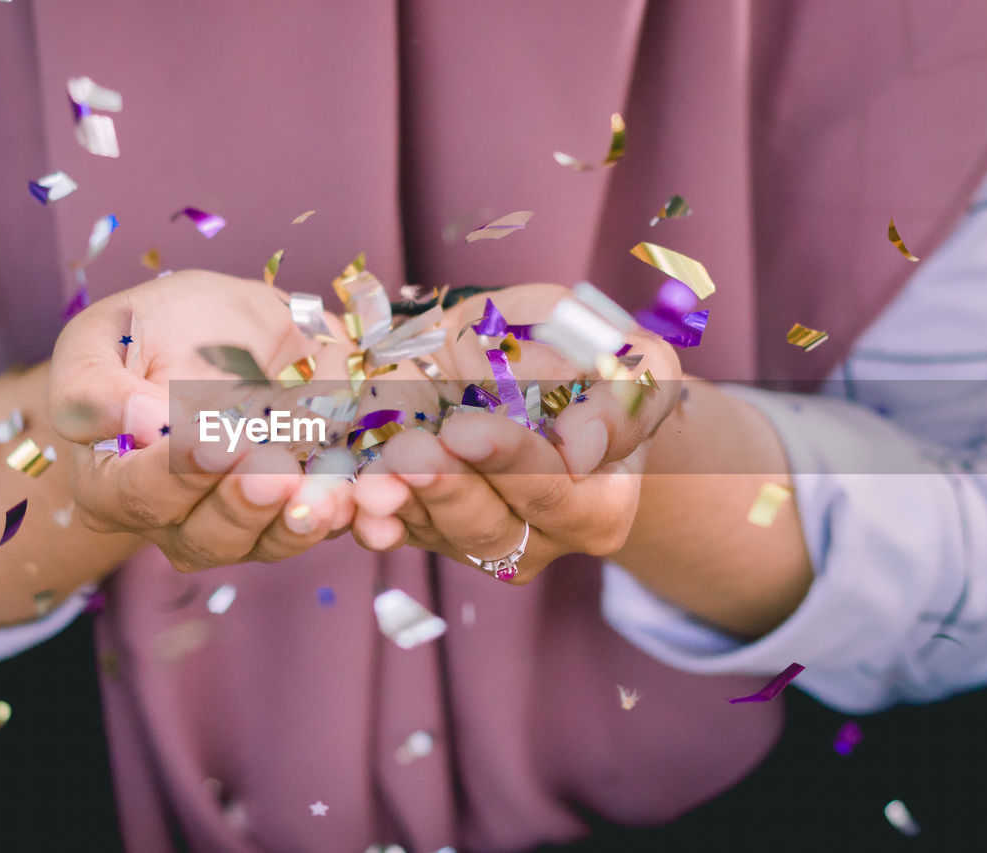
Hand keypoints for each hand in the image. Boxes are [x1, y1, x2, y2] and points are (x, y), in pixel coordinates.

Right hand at [48, 270, 353, 570]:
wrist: (225, 323)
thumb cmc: (148, 330)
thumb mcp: (102, 338)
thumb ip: (95, 388)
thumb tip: (141, 424)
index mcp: (110, 482)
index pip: (137, 494)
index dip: (176, 473)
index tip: (213, 442)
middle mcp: (171, 518)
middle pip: (203, 536)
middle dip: (242, 503)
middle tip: (273, 470)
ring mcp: (236, 522)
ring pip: (264, 541)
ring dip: (296, 519)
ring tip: (323, 492)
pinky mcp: (292, 510)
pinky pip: (316, 523)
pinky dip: (340, 509)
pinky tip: (355, 490)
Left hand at [352, 286, 681, 581]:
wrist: (545, 379)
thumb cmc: (597, 366)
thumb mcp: (634, 367)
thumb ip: (618, 403)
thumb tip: (581, 448)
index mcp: (597, 505)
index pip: (552, 490)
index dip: (509, 461)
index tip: (466, 431)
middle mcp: (540, 538)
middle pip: (489, 526)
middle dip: (446, 487)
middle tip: (410, 452)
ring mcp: (480, 541)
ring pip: (437, 533)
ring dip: (401, 505)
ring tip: (373, 477)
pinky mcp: (428, 528)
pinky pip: (397, 529)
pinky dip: (373, 517)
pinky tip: (353, 502)